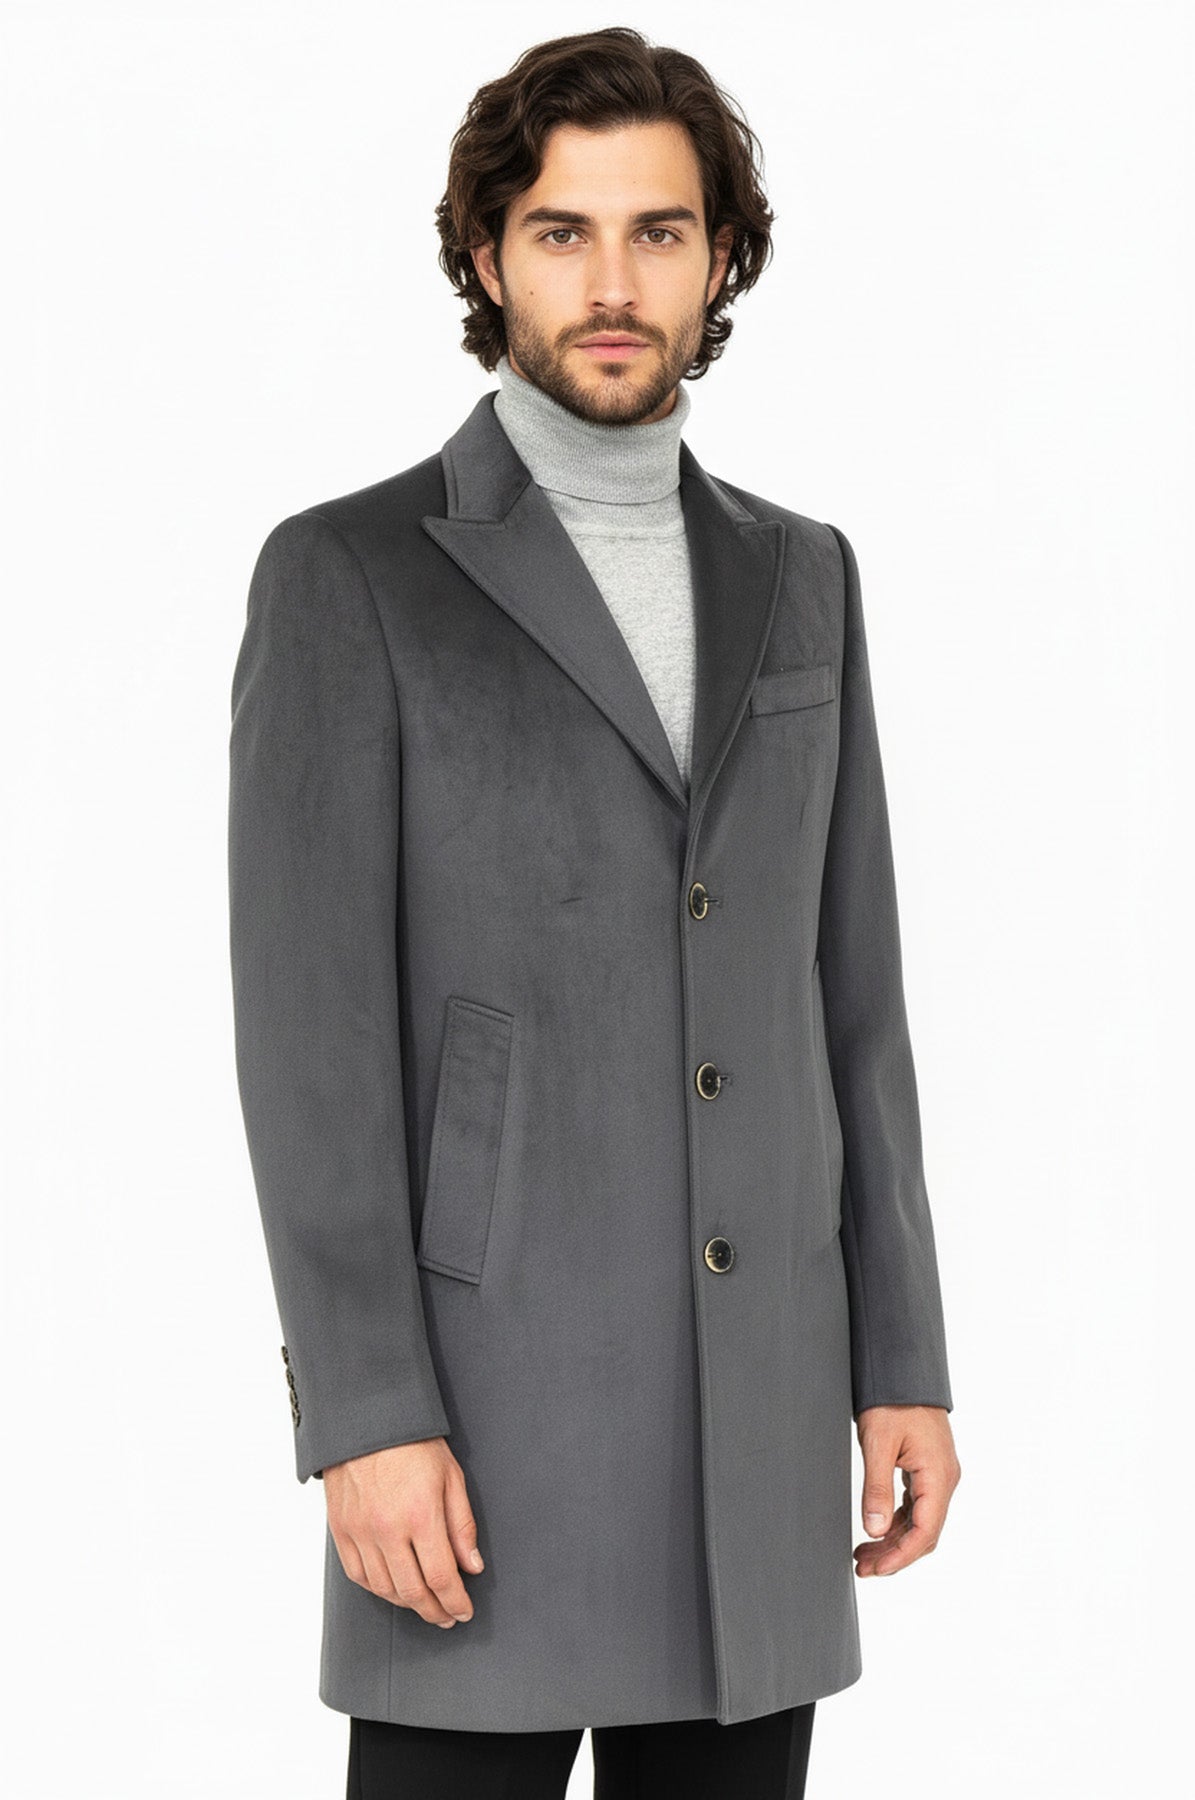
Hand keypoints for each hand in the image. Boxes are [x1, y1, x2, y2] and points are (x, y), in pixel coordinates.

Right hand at [321, 1437, 484, 1626]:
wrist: (367, 1419)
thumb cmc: (413, 1444)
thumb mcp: (451, 1477)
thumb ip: (462, 1525)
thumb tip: (472, 1567)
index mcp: (420, 1515)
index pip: (441, 1577)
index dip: (455, 1602)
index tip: (464, 1612)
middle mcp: (387, 1529)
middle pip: (413, 1591)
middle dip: (435, 1611)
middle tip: (447, 1616)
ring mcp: (360, 1532)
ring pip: (384, 1589)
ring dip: (407, 1604)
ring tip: (424, 1604)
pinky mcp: (341, 1530)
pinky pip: (358, 1575)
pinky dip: (378, 1589)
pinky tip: (393, 1589)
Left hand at [852, 1405, 959, 1577]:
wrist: (903, 1370)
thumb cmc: (893, 1400)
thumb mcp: (878, 1443)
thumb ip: (877, 1488)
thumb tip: (874, 1530)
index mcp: (938, 1476)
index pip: (924, 1532)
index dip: (900, 1556)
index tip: (876, 1569)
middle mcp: (944, 1479)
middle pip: (923, 1532)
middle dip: (895, 1554)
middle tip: (864, 1567)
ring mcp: (937, 1474)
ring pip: (919, 1521)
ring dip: (894, 1540)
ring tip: (864, 1554)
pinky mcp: (927, 1468)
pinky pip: (916, 1505)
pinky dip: (896, 1521)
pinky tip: (877, 1529)